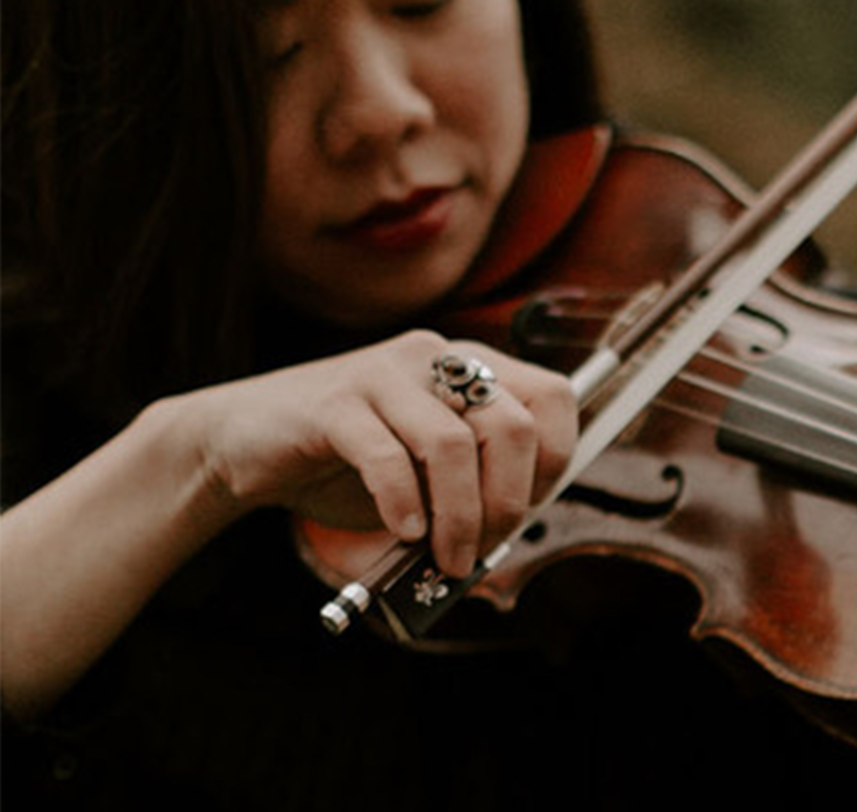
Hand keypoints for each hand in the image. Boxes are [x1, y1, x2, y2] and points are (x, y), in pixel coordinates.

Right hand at [183, 329, 576, 575]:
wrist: (244, 445)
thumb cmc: (347, 464)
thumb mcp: (426, 472)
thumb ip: (472, 485)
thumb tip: (510, 535)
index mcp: (471, 366)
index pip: (552, 397)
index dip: (553, 460)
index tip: (527, 510)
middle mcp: (435, 358)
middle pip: (510, 427)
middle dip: (506, 503)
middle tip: (482, 549)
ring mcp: (385, 374)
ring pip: (453, 445)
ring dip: (459, 517)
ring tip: (446, 558)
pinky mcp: (334, 403)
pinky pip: (387, 456)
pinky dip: (403, 504)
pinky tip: (404, 532)